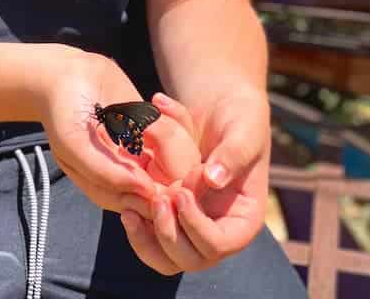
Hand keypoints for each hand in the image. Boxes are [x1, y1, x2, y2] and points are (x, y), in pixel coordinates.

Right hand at [37, 51, 199, 218]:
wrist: (64, 74)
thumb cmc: (62, 112)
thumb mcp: (74, 145)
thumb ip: (106, 173)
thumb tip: (148, 193)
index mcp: (111, 191)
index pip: (153, 209)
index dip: (164, 193)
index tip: (151, 158)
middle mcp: (133, 177)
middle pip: (176, 183)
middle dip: (170, 149)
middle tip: (147, 123)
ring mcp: (148, 151)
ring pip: (184, 157)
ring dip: (171, 129)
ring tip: (149, 105)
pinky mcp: (157, 127)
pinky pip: (184, 131)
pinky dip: (178, 114)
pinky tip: (156, 99)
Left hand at [121, 89, 270, 274]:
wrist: (219, 109)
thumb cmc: (239, 119)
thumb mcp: (244, 131)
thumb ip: (233, 154)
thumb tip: (212, 179)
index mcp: (243, 218)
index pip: (221, 244)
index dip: (198, 227)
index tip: (181, 193)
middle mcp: (218, 229)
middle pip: (192, 259)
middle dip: (170, 235)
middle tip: (157, 200)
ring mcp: (193, 226)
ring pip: (168, 258)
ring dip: (148, 241)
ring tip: (131, 211)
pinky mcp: (172, 215)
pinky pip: (152, 239)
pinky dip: (138, 230)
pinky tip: (125, 206)